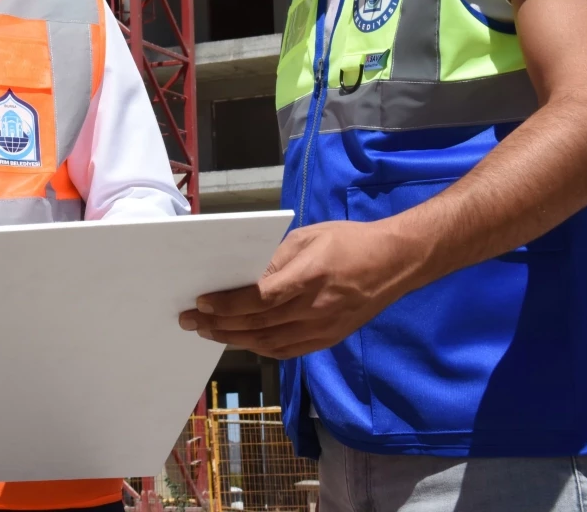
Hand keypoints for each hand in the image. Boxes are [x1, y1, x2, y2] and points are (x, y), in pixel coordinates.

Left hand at [178, 220, 422, 358]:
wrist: (395, 262)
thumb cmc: (349, 241)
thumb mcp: (308, 237)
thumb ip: (275, 258)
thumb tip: (243, 275)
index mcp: (310, 276)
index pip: (260, 298)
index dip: (228, 304)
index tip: (202, 302)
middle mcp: (315, 308)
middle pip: (258, 323)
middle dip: (219, 324)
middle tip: (191, 320)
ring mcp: (323, 327)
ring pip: (269, 342)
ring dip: (234, 339)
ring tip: (208, 332)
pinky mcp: (329, 339)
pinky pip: (288, 350)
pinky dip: (260, 348)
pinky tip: (242, 340)